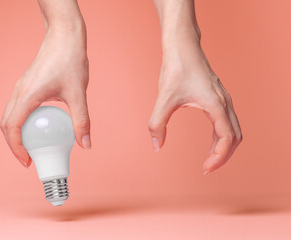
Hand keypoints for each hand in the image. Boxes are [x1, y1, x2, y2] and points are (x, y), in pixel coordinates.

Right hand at [0, 24, 90, 167]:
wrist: (64, 36)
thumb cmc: (70, 60)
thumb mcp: (78, 93)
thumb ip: (82, 120)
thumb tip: (86, 144)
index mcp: (27, 96)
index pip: (12, 128)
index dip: (16, 149)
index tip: (27, 162)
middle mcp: (19, 92)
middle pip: (5, 124)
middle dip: (14, 144)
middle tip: (29, 158)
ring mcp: (20, 87)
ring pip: (9, 116)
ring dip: (16, 133)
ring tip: (32, 145)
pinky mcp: (26, 84)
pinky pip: (17, 107)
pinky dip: (21, 122)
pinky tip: (39, 125)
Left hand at [148, 37, 241, 173]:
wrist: (182, 45)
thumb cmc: (176, 68)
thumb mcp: (164, 99)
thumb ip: (157, 124)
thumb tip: (156, 146)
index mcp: (216, 104)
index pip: (227, 138)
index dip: (219, 157)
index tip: (205, 169)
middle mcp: (224, 102)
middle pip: (235, 136)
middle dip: (224, 155)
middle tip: (208, 168)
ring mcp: (223, 98)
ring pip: (233, 129)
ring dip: (224, 146)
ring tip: (209, 159)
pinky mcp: (217, 96)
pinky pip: (227, 121)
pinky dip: (222, 135)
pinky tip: (211, 140)